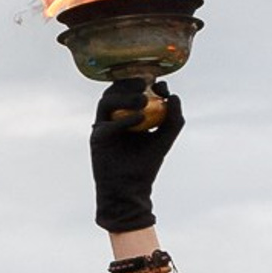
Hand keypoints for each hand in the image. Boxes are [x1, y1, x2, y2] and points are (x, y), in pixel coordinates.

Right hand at [90, 80, 184, 231]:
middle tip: (145, 83)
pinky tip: (140, 119)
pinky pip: (109, 122)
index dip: (144, 83)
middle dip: (130, 83)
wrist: (130, 189)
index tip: (159, 84)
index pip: (132, 90)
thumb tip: (173, 96)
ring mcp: (104, 125)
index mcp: (128, 113)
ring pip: (108, 101)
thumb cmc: (146, 164)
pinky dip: (125, 118)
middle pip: (116, 90)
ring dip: (126, 97)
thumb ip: (173, 118)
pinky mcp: (98, 137)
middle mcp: (114, 116)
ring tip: (143, 100)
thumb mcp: (165, 138)